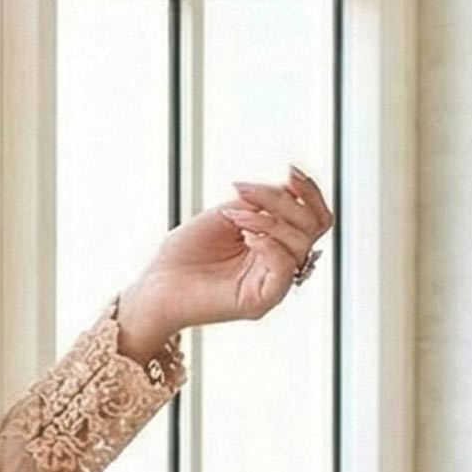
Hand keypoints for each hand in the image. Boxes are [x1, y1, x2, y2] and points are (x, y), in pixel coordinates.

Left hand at [120, 163, 333, 339]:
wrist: (156, 284)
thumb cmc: (185, 252)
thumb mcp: (230, 213)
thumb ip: (264, 202)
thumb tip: (292, 188)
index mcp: (276, 245)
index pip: (314, 218)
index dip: (309, 192)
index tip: (290, 170)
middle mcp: (280, 265)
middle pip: (312, 226)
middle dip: (282, 201)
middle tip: (244, 193)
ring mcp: (273, 284)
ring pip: (301, 243)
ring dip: (267, 220)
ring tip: (234, 217)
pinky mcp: (262, 301)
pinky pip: (286, 266)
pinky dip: (268, 243)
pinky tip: (245, 236)